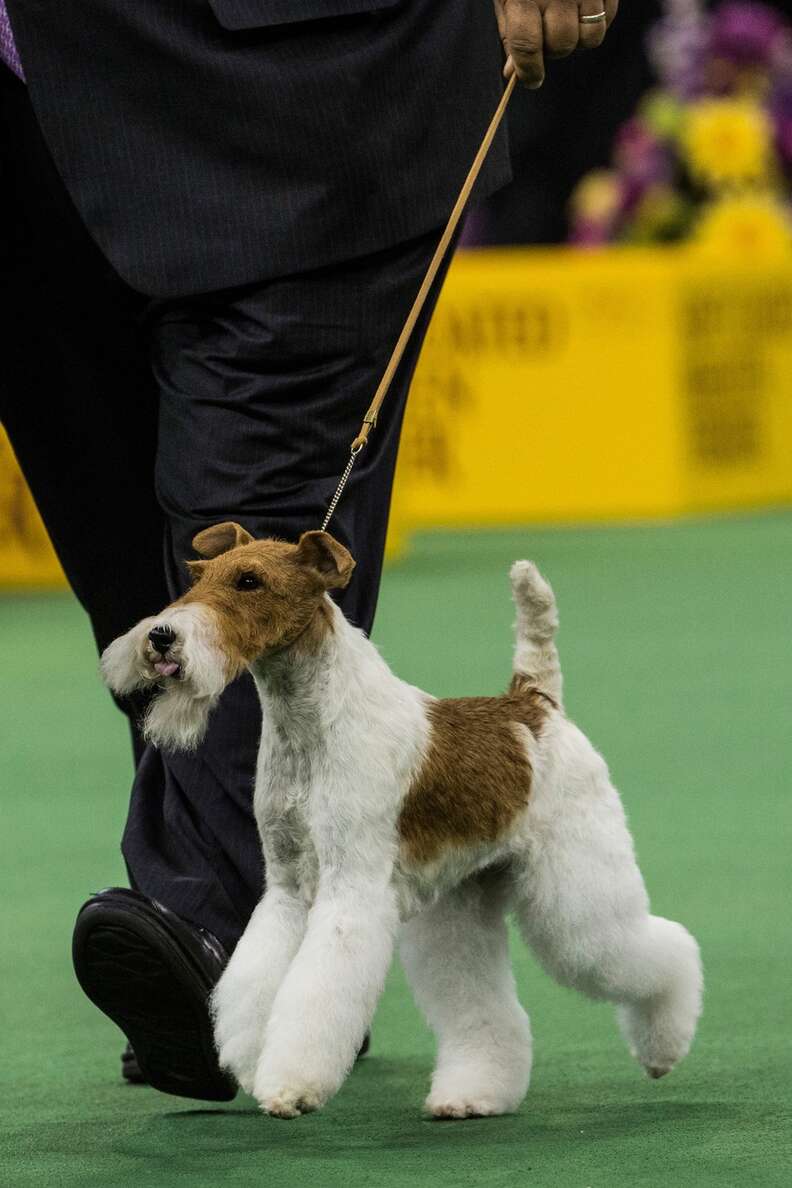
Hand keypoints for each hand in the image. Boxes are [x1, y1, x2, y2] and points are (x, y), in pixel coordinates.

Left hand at [493, 0, 619, 89]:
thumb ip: (509, 29)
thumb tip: (513, 71)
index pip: (527, 46)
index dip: (529, 71)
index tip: (531, 80)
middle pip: (562, 45)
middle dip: (553, 50)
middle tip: (546, 35)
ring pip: (590, 39)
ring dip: (577, 38)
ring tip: (566, 21)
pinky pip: (608, 19)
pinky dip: (596, 22)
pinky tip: (582, 8)